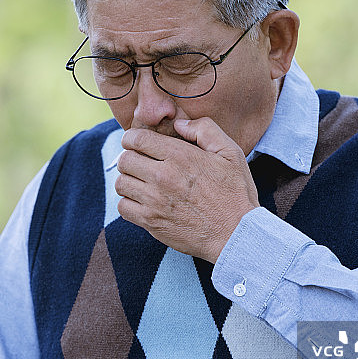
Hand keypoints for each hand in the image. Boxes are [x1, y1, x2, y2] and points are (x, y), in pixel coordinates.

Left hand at [115, 118, 258, 262]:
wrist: (236, 234)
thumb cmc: (235, 194)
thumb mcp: (231, 153)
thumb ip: (205, 130)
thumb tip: (179, 124)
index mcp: (180, 156)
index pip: (136, 138)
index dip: (133, 138)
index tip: (138, 143)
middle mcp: (163, 177)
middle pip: (124, 159)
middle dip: (130, 157)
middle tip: (142, 164)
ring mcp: (155, 201)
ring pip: (121, 183)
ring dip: (129, 180)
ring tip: (143, 183)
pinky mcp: (151, 222)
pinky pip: (123, 207)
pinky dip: (129, 203)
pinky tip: (144, 202)